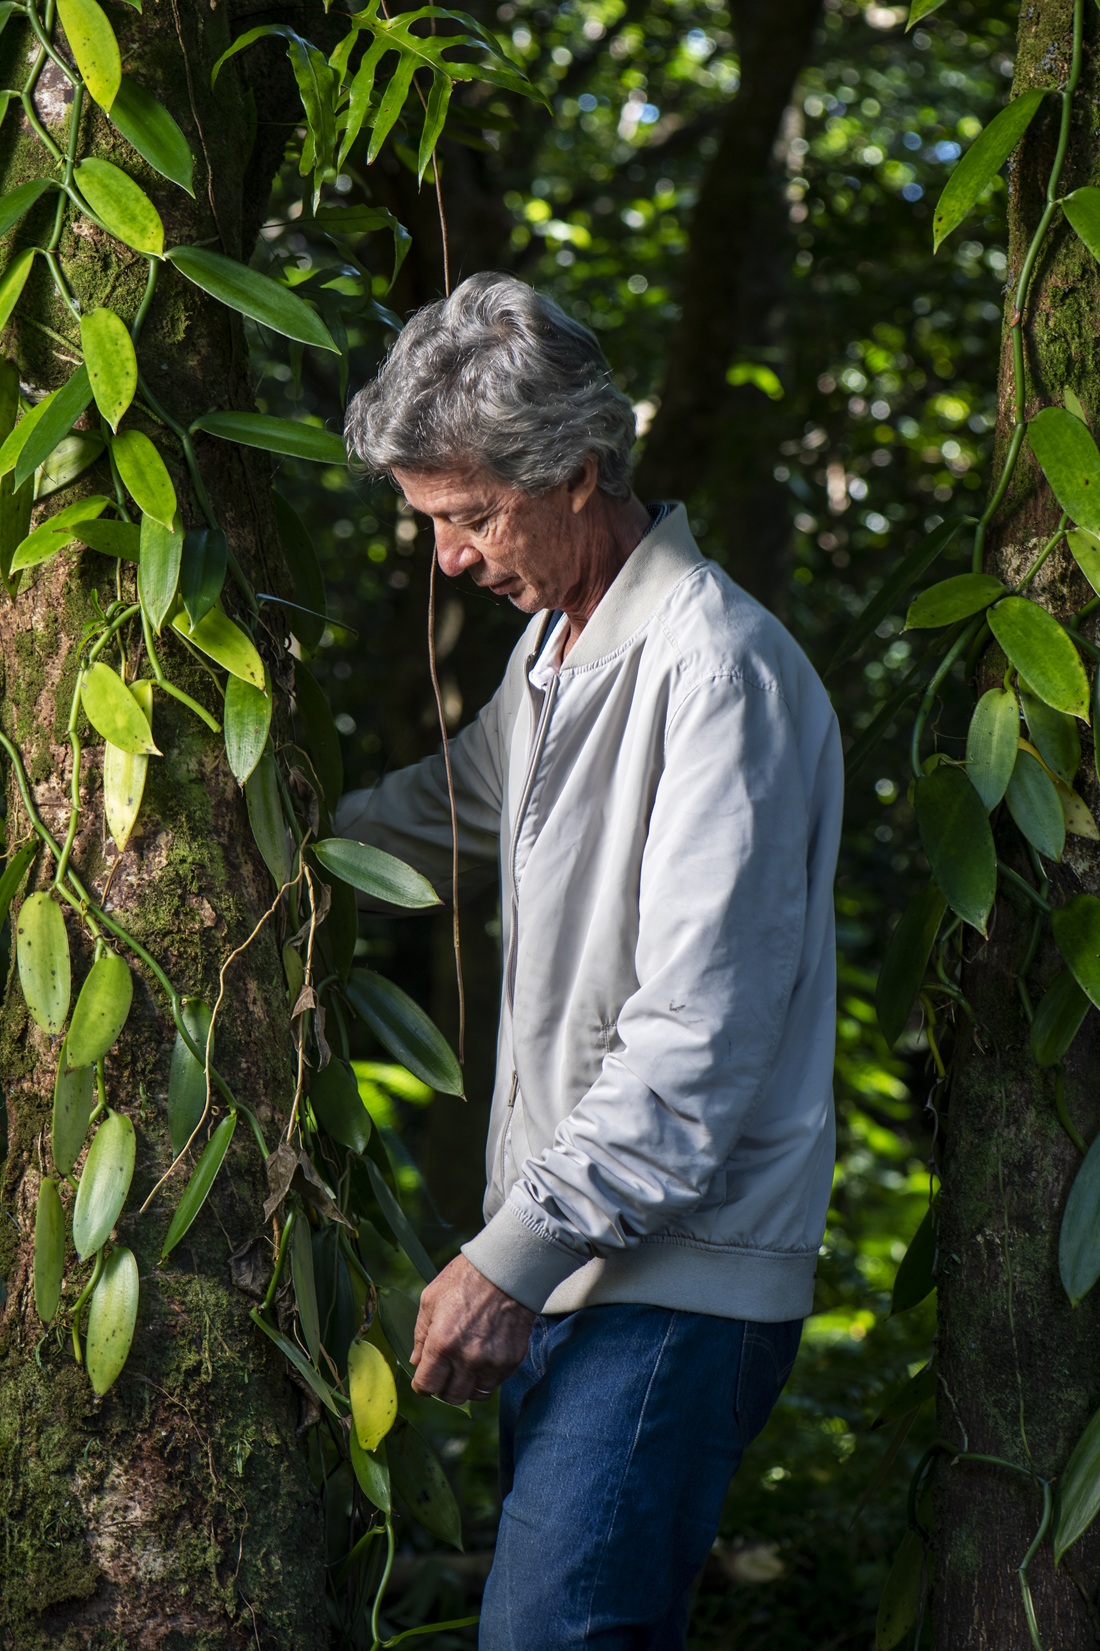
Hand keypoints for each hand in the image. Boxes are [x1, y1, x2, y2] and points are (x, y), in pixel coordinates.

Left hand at [410, 1254, 534, 1404]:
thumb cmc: (466, 1278)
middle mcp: (467, 1358)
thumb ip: (421, 1334)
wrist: (507, 1268)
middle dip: (443, 1388)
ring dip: (466, 1385)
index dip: (422, 1385)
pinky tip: (483, 1358)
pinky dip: (486, 1377)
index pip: (427, 1385)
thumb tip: (417, 1361)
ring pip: (475, 1394)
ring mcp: (492, 1361)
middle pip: (451, 1396)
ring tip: (465, 1367)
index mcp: (442, 1343)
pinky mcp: (512, 1360)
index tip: (424, 1380)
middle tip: (445, 1373)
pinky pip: (495, 1383)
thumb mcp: (431, 1299)